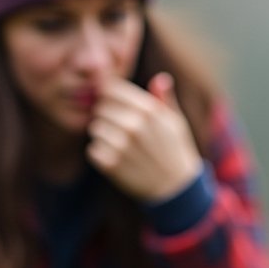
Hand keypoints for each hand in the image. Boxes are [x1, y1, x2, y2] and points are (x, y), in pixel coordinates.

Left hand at [86, 72, 202, 202]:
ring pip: (95, 129)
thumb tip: (160, 78)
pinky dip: (100, 155)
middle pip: (100, 108)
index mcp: (148, 110)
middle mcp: (134, 126)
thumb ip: (164, 99)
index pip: (111, 89)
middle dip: (106, 117)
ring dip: (103, 136)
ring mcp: (122, 146)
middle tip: (120, 130)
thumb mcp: (175, 122)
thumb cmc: (175, 152)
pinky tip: (116, 160)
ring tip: (120, 146)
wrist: (175, 189)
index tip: (113, 103)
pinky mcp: (111, 165)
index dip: (108, 95)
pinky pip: (93, 150)